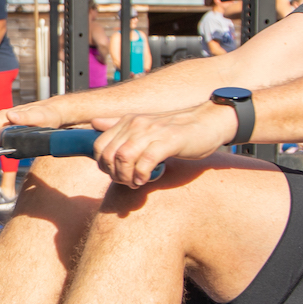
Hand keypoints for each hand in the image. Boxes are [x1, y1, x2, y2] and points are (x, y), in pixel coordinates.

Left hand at [90, 103, 239, 187]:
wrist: (208, 123)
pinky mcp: (169, 140)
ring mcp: (152, 131)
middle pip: (109, 154)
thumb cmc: (176, 131)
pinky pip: (146, 161)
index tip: (116, 175)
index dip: (102, 165)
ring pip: (124, 157)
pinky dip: (142, 175)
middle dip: (114, 174)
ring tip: (136, 182)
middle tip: (127, 182)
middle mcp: (136, 123)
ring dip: (126, 176)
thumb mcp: (145, 126)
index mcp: (127, 121)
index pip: (99, 145)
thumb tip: (94, 122)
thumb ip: (118, 126)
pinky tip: (146, 179)